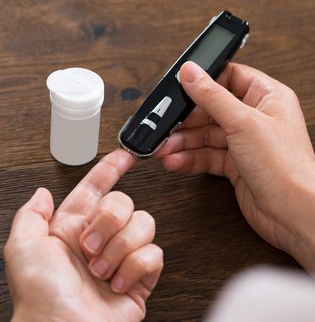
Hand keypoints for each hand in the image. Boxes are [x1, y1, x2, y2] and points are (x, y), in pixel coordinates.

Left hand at [4, 149, 162, 321]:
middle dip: (109, 223)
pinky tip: (117, 282)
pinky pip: (154, 253)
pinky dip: (134, 269)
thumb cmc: (41, 296)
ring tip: (102, 270)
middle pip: (124, 202)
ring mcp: (123, 254)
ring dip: (120, 249)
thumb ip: (31, 215)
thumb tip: (43, 192)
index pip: (97, 186)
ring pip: (144, 224)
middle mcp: (102, 236)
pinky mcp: (141, 274)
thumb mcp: (23, 250)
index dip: (111, 168)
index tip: (125, 155)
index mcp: (75, 227)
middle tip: (90, 247)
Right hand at [157, 61, 314, 273]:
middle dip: (186, 120)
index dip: (204, 81)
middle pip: (212, 110)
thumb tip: (190, 72)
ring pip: (206, 136)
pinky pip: (208, 156)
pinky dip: (190, 159)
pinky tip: (175, 162)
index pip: (230, 78)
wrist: (292, 213)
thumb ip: (212, 96)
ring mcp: (245, 143)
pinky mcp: (236, 165)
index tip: (180, 86)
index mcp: (266, 97)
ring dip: (183, 142)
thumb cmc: (284, 166)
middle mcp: (255, 118)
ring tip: (164, 149)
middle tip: (165, 126)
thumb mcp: (242, 122)